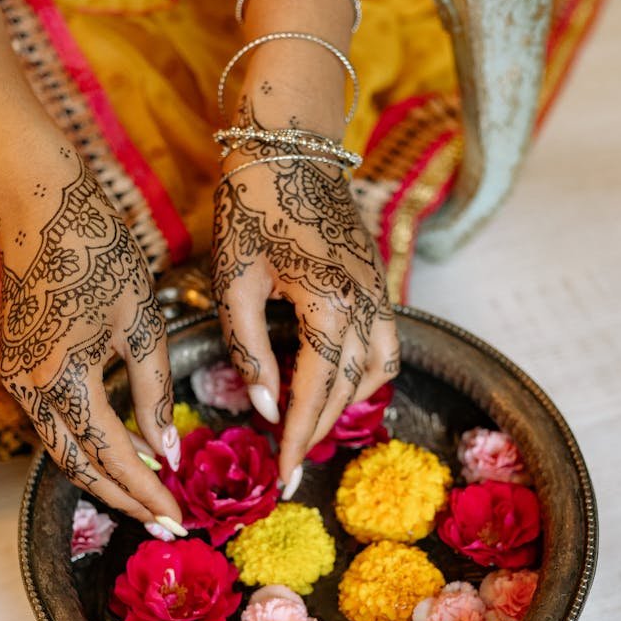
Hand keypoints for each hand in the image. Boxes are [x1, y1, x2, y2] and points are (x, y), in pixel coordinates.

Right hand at [0, 147, 184, 534]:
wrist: (37, 206)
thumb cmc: (99, 254)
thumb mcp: (141, 323)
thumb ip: (153, 393)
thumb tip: (167, 452)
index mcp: (63, 379)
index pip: (110, 456)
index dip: (145, 491)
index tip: (177, 518)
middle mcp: (30, 388)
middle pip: (76, 465)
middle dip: (121, 498)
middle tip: (163, 523)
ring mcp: (17, 377)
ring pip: (60, 448)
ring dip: (102, 476)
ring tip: (146, 498)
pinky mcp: (17, 363)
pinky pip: (53, 423)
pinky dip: (85, 446)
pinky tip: (118, 453)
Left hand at [210, 146, 399, 493]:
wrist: (289, 141)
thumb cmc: (251, 203)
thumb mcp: (234, 278)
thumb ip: (249, 349)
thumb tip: (266, 408)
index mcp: (329, 300)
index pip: (317, 390)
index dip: (298, 439)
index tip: (283, 480)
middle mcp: (367, 300)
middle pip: (350, 388)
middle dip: (318, 432)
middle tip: (289, 469)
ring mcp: (380, 289)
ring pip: (379, 369)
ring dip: (347, 404)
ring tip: (309, 427)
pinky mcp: (379, 279)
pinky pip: (385, 342)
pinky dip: (364, 372)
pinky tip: (334, 381)